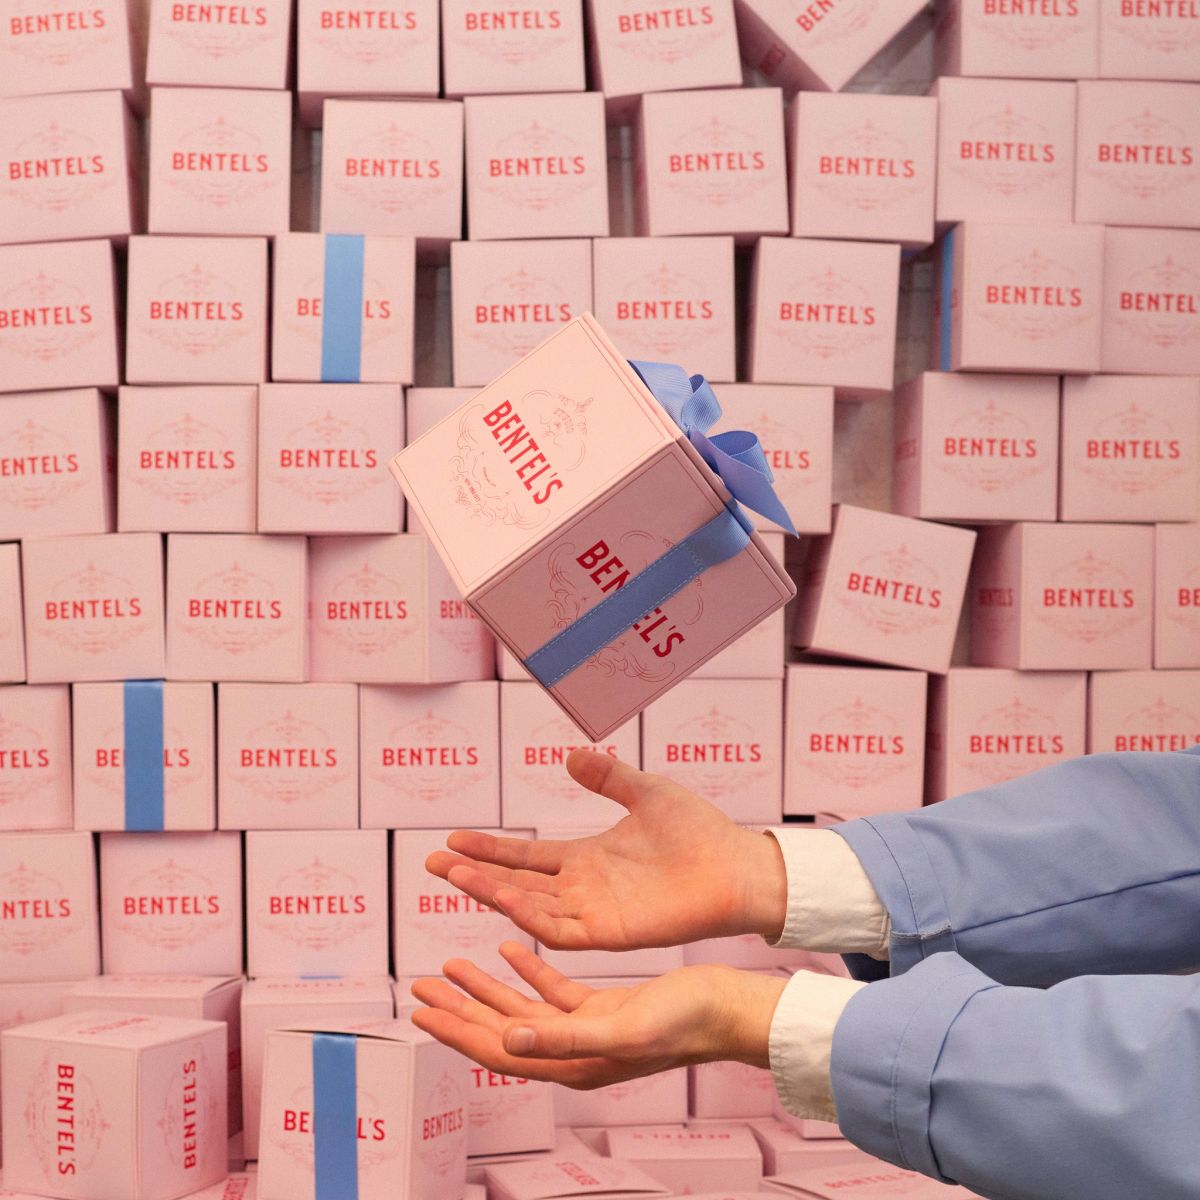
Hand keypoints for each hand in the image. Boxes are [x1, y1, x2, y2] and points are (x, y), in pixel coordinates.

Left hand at [410, 941, 786, 1087]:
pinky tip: (510, 947)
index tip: (420, 1009)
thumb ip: (564, 1036)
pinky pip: (554, 989)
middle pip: (501, 1030)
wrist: (729, 1008)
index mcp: (573, 1064)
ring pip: (523, 1007)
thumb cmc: (684, 1022)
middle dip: (458, 1008)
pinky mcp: (604, 1006)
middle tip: (420, 985)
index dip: (456, 1030)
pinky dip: (529, 968)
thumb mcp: (621, 1026)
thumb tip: (510, 1038)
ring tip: (451, 963)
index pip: (498, 1050)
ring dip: (486, 986)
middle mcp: (573, 1051)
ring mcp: (588, 1029)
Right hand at [425, 749, 786, 950]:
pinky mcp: (611, 932)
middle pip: (516, 882)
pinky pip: (560, 930)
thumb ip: (607, 777)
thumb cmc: (697, 831)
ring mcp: (594, 912)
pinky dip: (530, 916)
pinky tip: (505, 900)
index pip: (525, 856)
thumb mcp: (644, 791)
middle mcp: (582, 888)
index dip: (489, 850)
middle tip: (431, 861)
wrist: (735, 865)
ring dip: (492, 892)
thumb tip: (570, 755)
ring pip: (528, 906)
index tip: (452, 839)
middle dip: (474, 874)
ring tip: (455, 875)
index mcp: (587, 857)